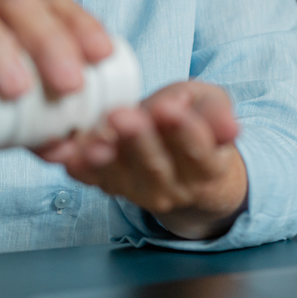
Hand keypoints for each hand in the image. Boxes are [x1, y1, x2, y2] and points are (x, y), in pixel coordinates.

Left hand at [34, 81, 247, 240]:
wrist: (180, 158)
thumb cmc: (196, 119)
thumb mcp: (212, 104)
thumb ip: (217, 112)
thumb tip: (230, 130)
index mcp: (208, 165)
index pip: (199, 151)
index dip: (183, 131)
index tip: (168, 109)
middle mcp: (176, 186)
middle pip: (156, 166)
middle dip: (137, 141)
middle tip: (121, 117)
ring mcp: (141, 192)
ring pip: (123, 178)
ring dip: (105, 160)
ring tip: (92, 143)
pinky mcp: (113, 188)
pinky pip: (94, 181)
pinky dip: (78, 169)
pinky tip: (66, 154)